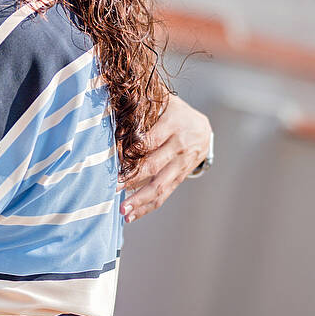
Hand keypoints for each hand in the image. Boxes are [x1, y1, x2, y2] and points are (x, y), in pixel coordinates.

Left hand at [121, 95, 211, 222]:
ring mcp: (181, 165)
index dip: (132, 151)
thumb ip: (142, 108)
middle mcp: (179, 146)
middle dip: (131, 179)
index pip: (150, 140)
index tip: (114, 160)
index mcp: (173, 124)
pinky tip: (132, 215)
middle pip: (154, 166)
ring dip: (140, 200)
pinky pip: (164, 194)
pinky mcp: (180, 178)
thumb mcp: (163, 103)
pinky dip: (147, 206)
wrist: (203, 130)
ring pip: (160, 185)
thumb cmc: (175, 114)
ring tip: (122, 210)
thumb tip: (111, 100)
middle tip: (112, 187)